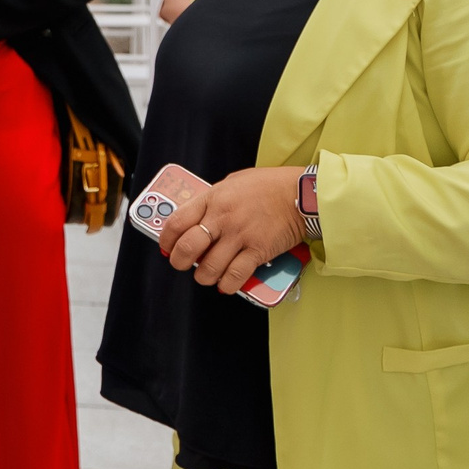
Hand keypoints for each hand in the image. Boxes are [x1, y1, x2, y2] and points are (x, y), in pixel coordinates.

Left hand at [156, 165, 306, 295]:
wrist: (301, 194)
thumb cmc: (269, 186)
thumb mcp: (232, 183)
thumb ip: (214, 200)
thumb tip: (198, 216)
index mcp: (213, 198)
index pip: (177, 222)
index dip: (166, 239)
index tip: (166, 247)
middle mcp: (222, 218)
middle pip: (188, 248)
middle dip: (180, 262)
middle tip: (182, 264)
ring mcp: (240, 235)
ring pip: (209, 268)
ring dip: (204, 277)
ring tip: (207, 276)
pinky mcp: (258, 251)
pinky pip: (235, 276)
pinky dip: (227, 284)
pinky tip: (226, 283)